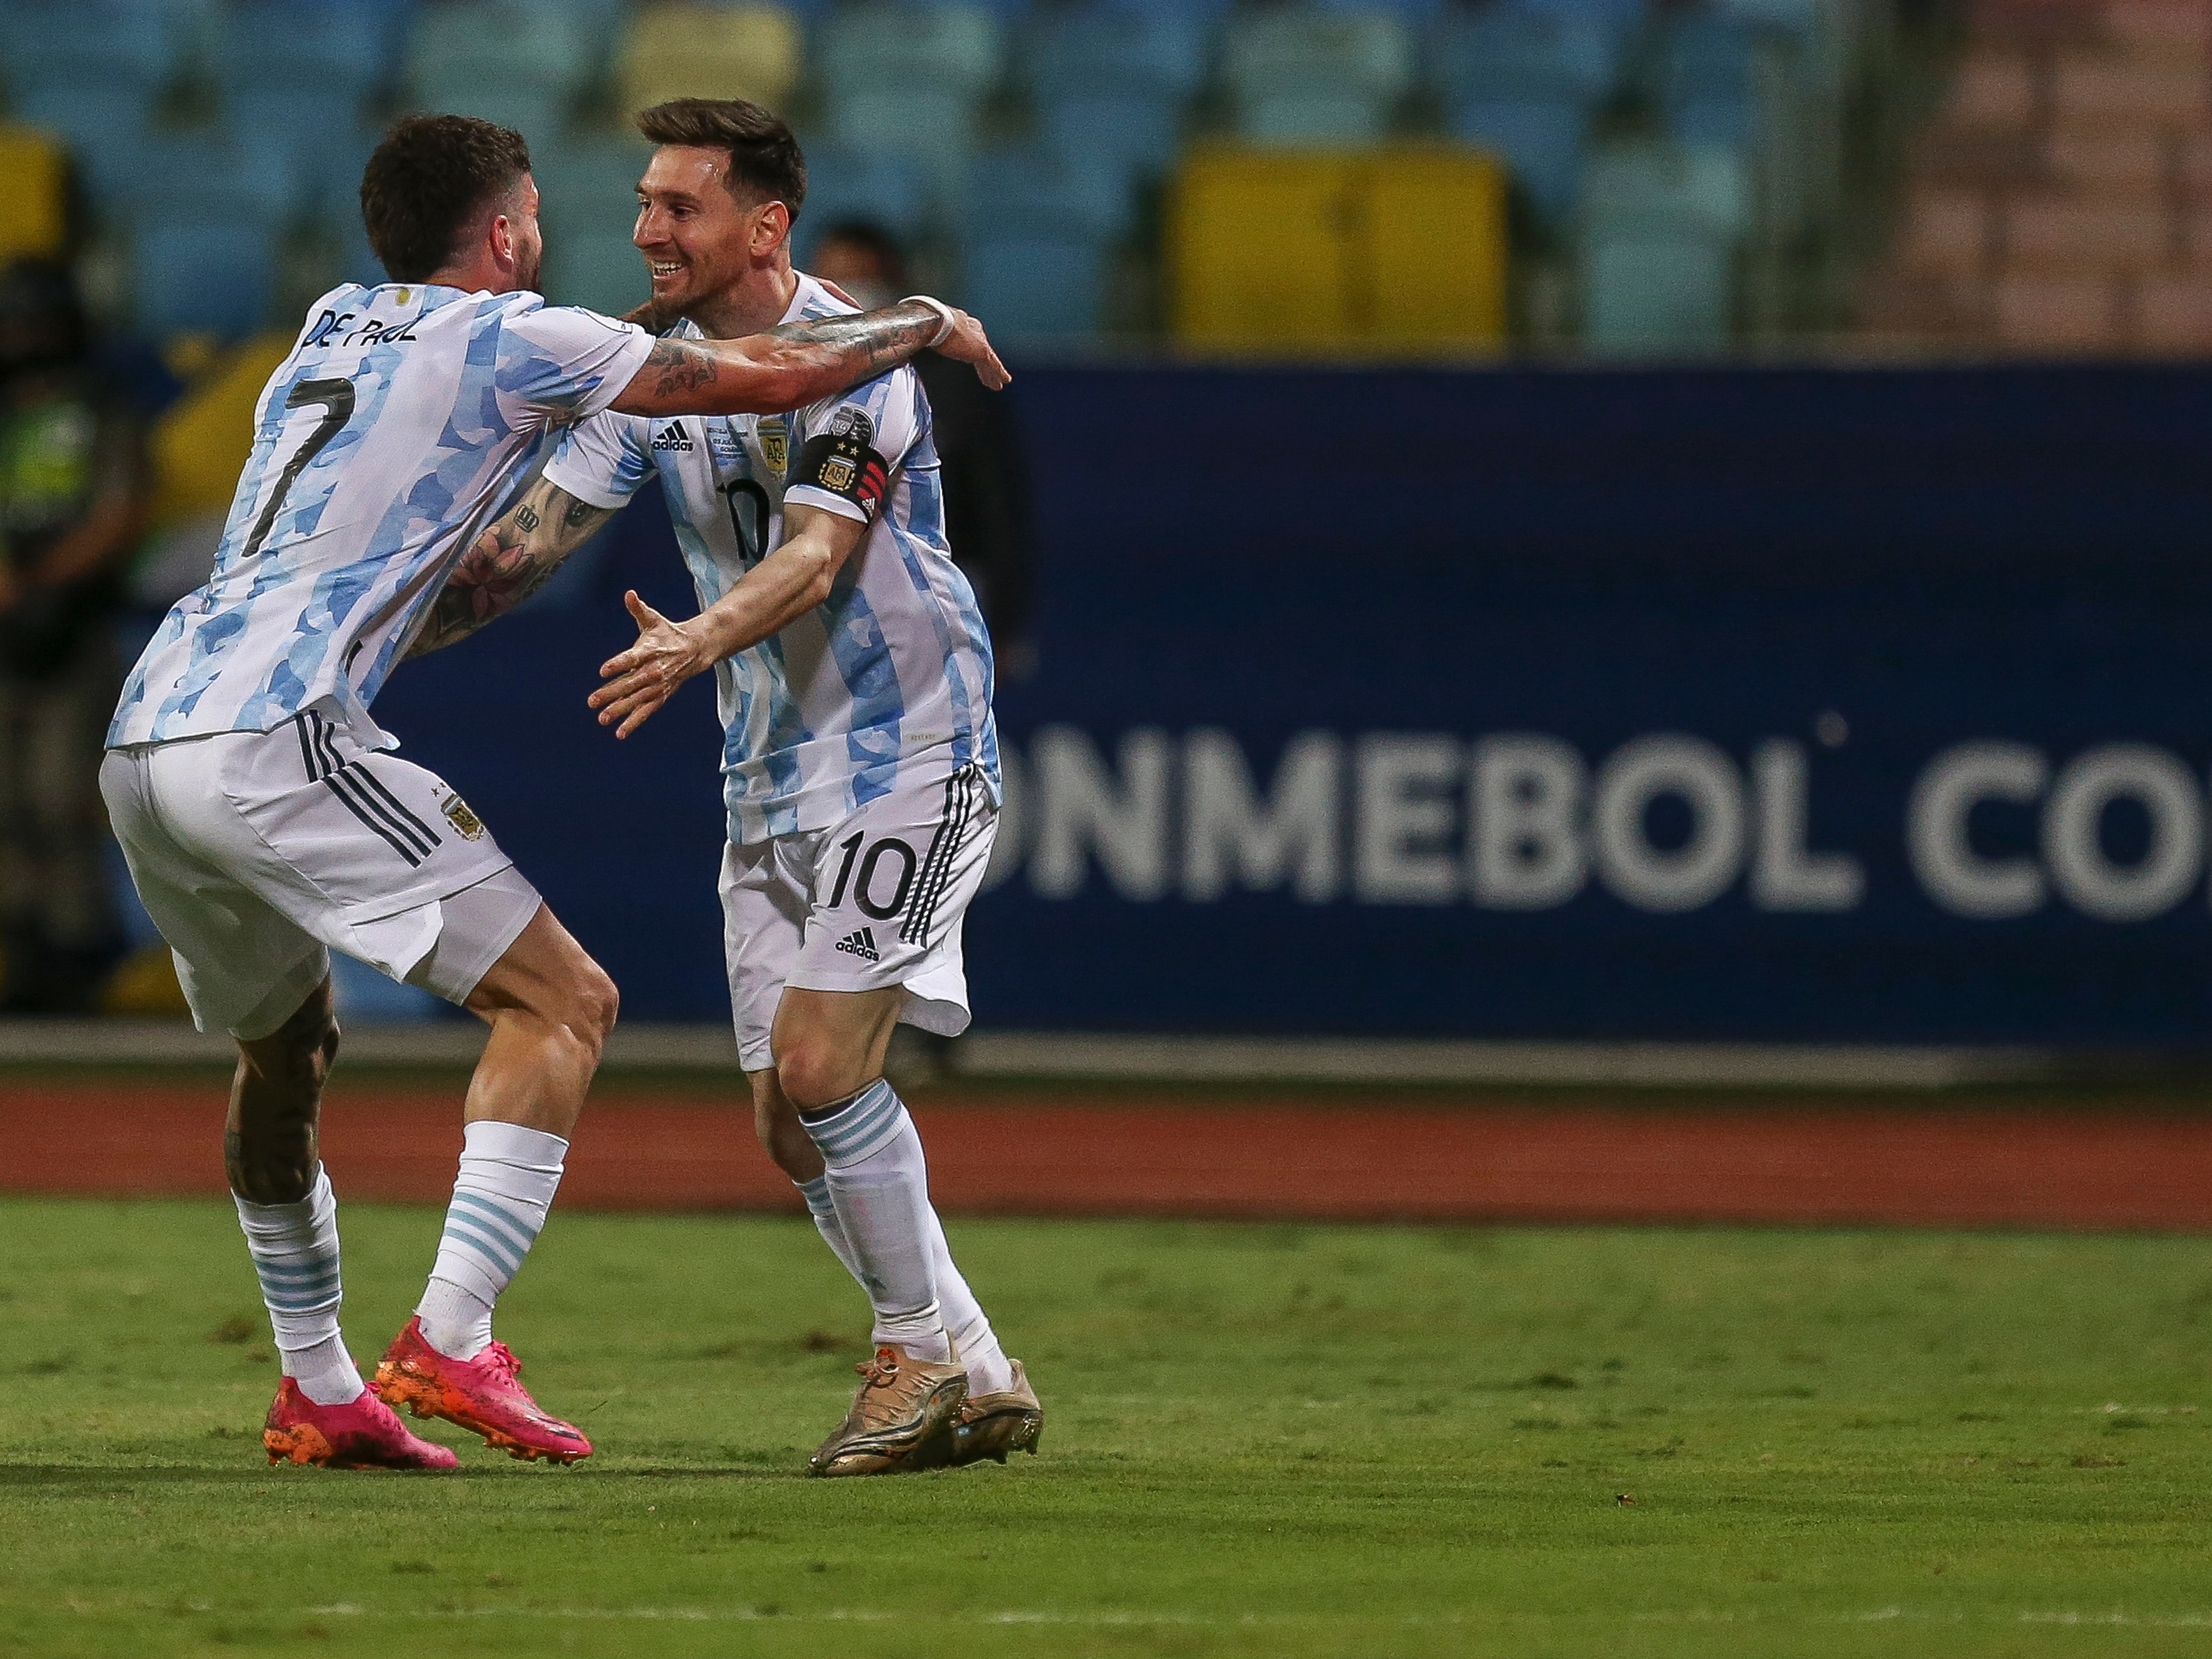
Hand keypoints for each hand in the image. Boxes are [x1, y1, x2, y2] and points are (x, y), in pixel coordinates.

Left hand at [589, 590, 710, 738]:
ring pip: (637, 700)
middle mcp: (654, 670)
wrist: (696, 650)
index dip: (618, 664)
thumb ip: (638, 609)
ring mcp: (658, 686)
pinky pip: (646, 711)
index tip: (602, 671)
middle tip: (592, 701)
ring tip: (602, 719)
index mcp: (651, 650)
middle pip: (631, 683)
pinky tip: (620, 733)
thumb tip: (629, 594)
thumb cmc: (668, 633)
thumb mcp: (653, 620)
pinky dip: (634, 722)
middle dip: (611, 693)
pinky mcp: (661, 696)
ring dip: (619, 710)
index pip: (632, 658)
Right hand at [935, 307, 1010, 389]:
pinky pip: (994, 364)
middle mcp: (973, 328)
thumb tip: (916, 341)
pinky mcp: (982, 349)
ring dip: (991, 372)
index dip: (969, 347)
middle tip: (987, 373)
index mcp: (960, 321)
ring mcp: (979, 339)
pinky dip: (1000, 372)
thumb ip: (931, 337)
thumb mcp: (930, 331)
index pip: (968, 336)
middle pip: (980, 348)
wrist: (936, 320)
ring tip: (995, 384)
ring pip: (988, 359)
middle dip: (983, 362)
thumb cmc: (928, 323)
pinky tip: (1005, 381)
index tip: (968, 357)